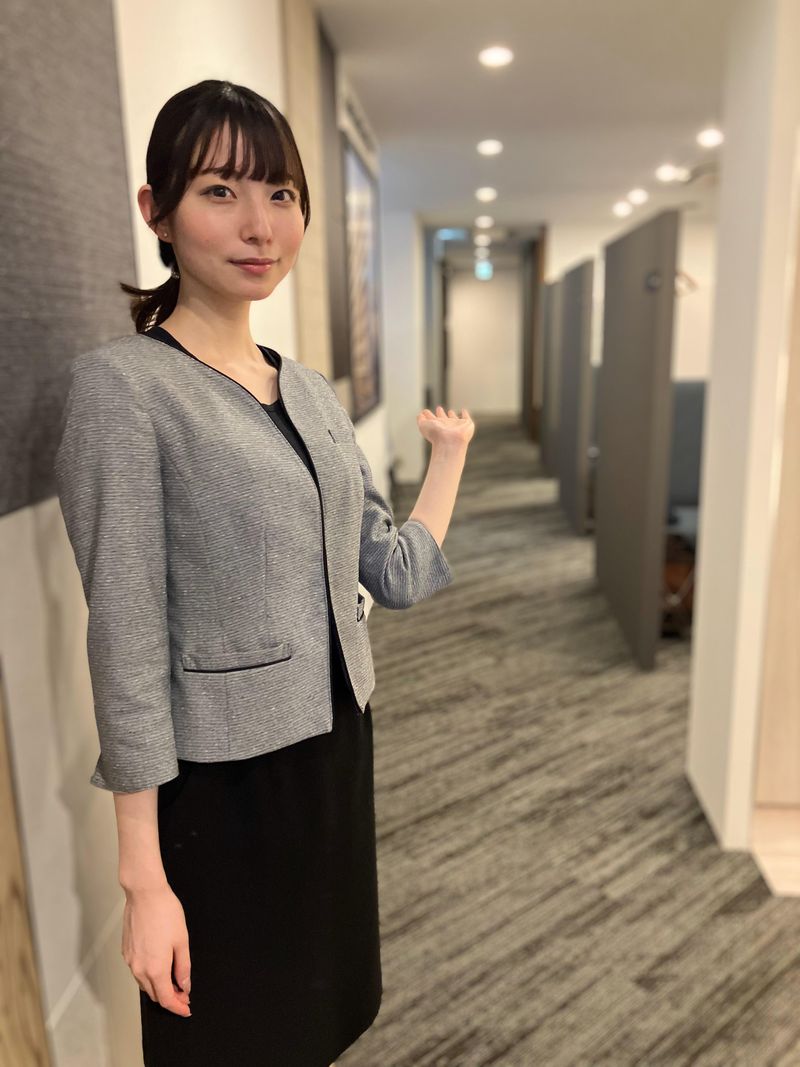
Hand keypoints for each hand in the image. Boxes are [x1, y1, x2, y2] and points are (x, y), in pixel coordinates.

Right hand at [122, 884, 191, 1016]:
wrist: (144, 894)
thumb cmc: (165, 912)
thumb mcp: (182, 940)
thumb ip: (183, 967)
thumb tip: (184, 985)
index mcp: (155, 968)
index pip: (166, 999)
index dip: (177, 1007)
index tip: (186, 1008)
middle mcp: (139, 968)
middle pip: (154, 994)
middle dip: (169, 998)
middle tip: (183, 994)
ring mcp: (130, 961)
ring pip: (144, 984)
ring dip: (158, 987)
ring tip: (173, 980)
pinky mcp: (126, 952)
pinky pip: (137, 972)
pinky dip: (149, 976)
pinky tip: (159, 967)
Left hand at [417, 405, 474, 449]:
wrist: (450, 442)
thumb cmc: (435, 435)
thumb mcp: (423, 426)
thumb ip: (420, 419)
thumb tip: (420, 414)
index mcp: (436, 427)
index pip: (431, 420)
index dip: (428, 415)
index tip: (425, 411)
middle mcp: (446, 427)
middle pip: (442, 419)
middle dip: (440, 413)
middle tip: (438, 408)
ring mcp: (456, 426)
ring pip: (454, 419)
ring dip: (452, 415)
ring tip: (450, 411)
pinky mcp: (466, 425)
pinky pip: (466, 418)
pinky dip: (465, 414)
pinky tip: (464, 411)